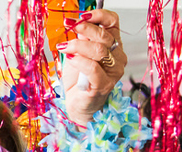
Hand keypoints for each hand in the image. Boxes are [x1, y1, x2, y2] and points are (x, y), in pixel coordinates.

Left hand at [58, 9, 126, 126]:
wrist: (78, 105)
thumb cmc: (78, 80)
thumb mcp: (78, 54)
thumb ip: (81, 39)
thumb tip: (77, 24)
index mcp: (113, 45)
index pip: (113, 22)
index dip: (98, 15)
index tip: (81, 16)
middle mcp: (117, 57)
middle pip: (104, 35)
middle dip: (84, 28)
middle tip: (69, 26)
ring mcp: (112, 72)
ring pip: (99, 51)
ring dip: (78, 45)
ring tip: (64, 47)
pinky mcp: (103, 85)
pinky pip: (92, 68)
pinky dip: (79, 61)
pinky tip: (70, 58)